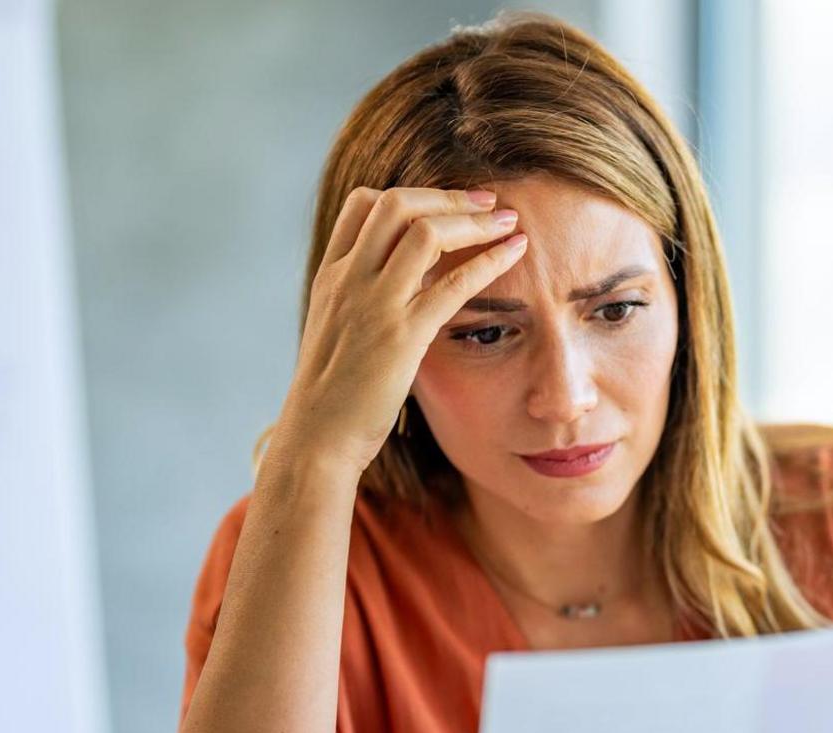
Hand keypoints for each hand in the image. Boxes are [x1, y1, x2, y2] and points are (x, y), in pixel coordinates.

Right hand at [268, 186, 528, 477]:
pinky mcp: (402, 336)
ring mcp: (374, 305)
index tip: (447, 202)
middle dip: (447, 195)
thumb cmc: (332, 396)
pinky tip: (515, 251)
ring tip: (507, 219)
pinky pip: (453, 284)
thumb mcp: (339, 334)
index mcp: (332, 276)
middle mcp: (349, 280)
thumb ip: (362, 301)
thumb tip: (398, 288)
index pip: (363, 204)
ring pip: (426, 233)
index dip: (410, 193)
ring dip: (474, 219)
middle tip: (487, 198)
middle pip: (397, 203)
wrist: (317, 438)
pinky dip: (490, 260)